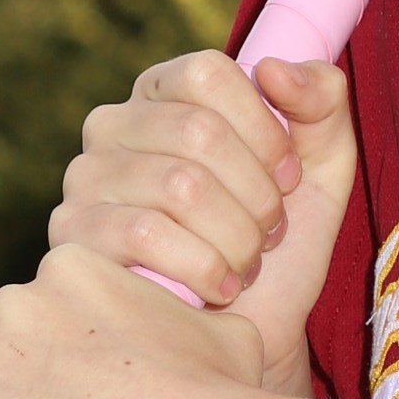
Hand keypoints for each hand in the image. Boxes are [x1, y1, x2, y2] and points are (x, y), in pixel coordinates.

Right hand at [50, 51, 357, 394]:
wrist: (255, 329)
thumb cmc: (283, 240)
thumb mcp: (322, 162)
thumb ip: (322, 99)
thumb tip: (272, 69)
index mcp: (165, 92)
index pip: (207, 74)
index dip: (264, 129)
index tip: (288, 175)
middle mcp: (113, 125)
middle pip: (198, 132)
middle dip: (257, 194)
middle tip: (271, 230)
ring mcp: (85, 180)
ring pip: (179, 187)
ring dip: (237, 236)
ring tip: (248, 261)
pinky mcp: (75, 238)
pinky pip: (144, 234)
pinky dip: (204, 266)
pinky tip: (221, 287)